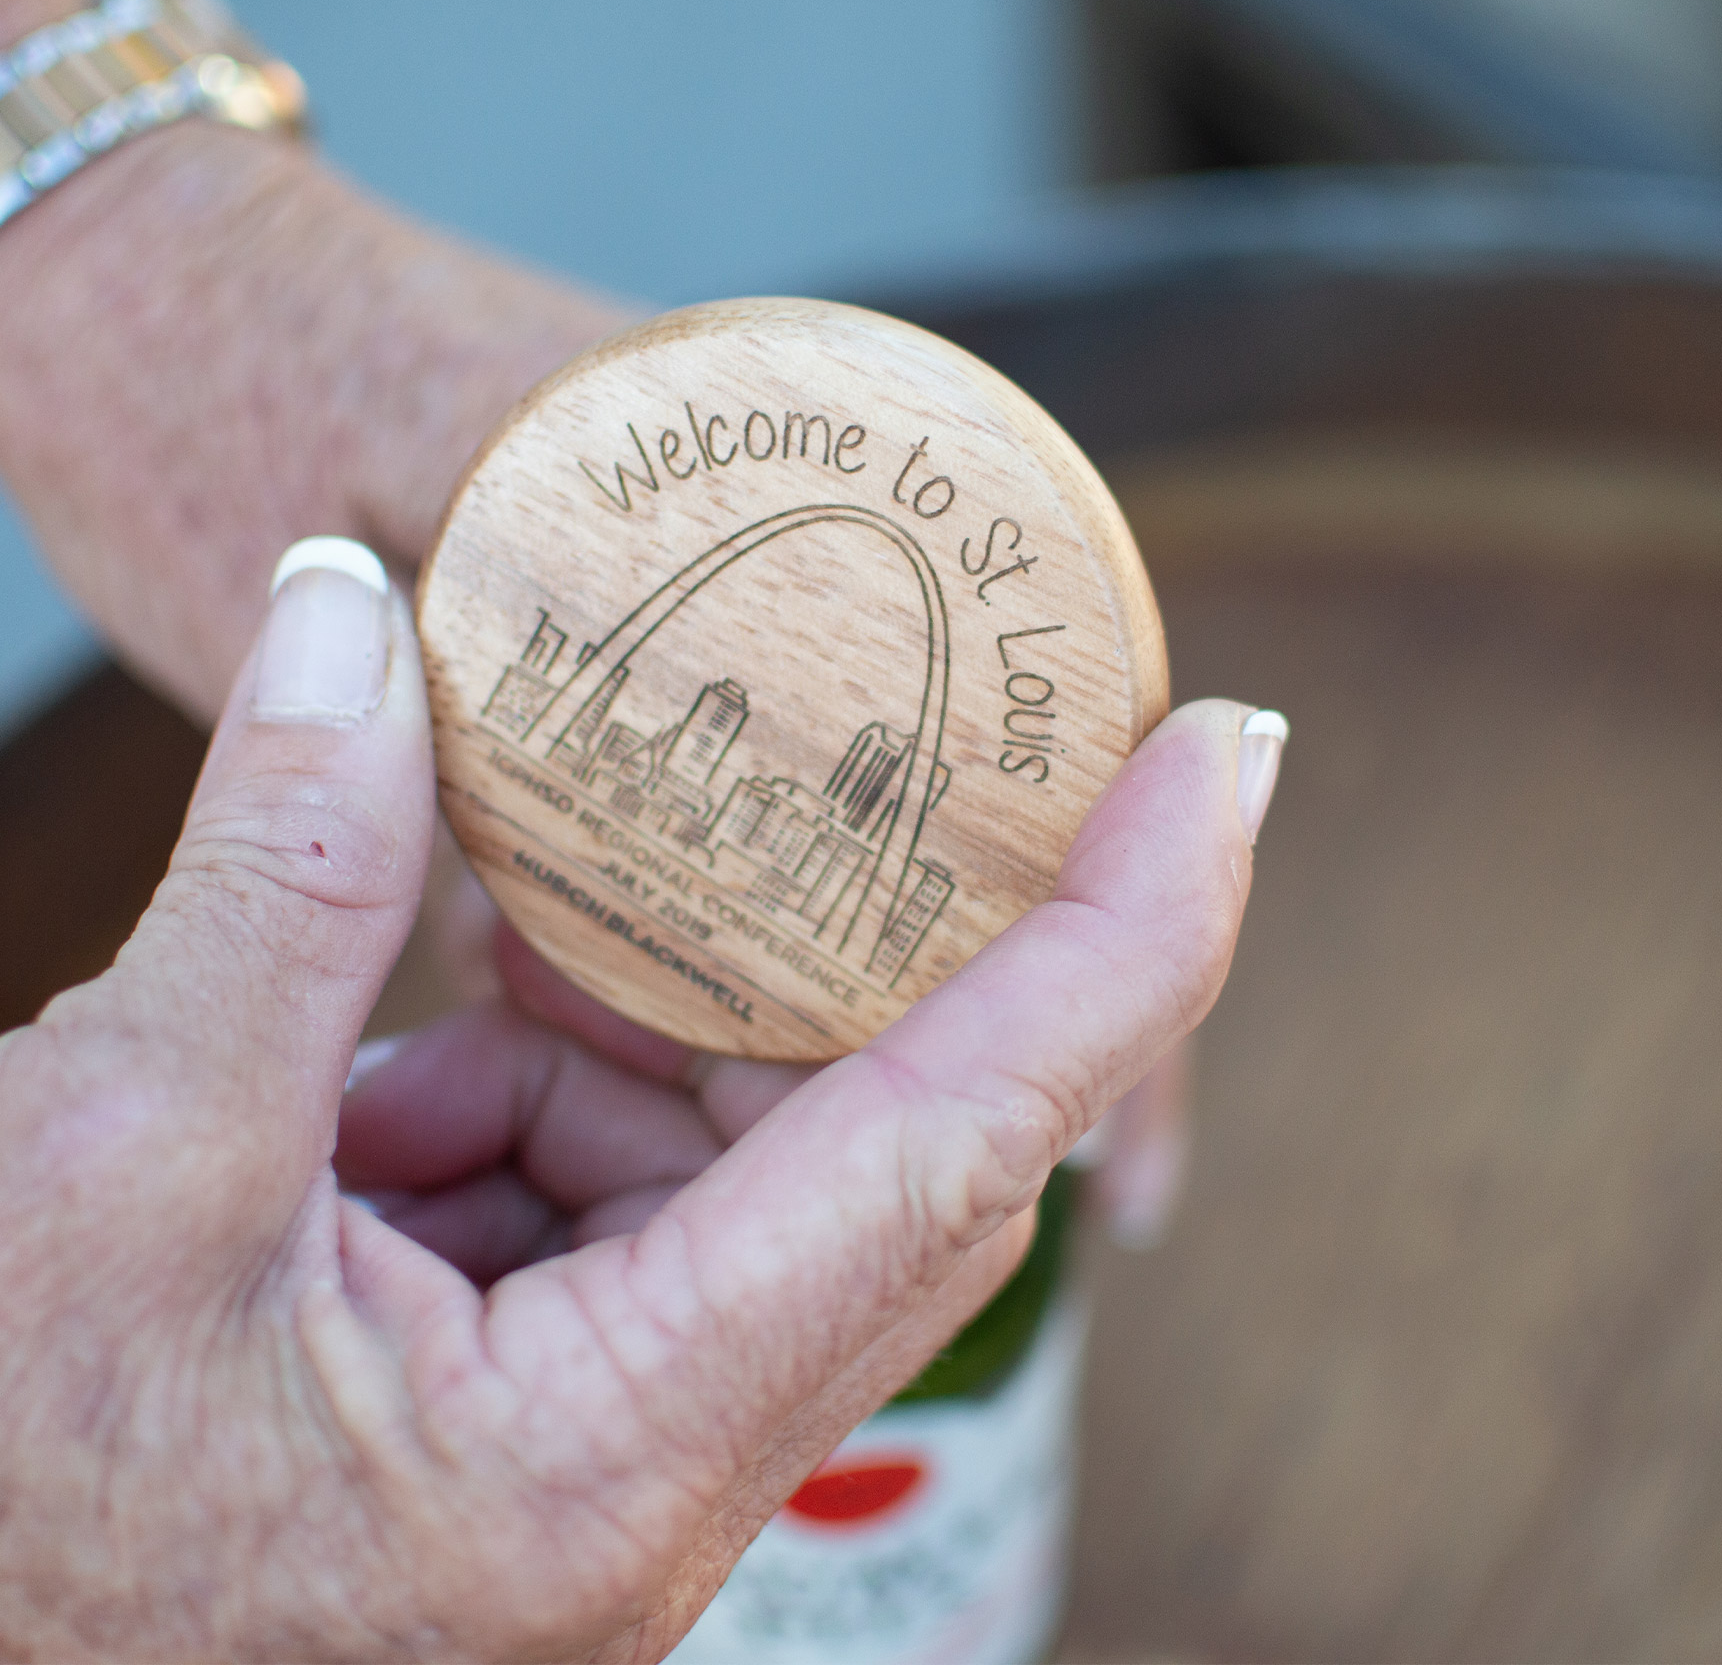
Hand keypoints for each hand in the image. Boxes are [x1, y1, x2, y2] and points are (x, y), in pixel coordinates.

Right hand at [0, 539, 1269, 1658]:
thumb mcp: (108, 1157)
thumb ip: (282, 867)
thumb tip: (354, 611)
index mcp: (598, 1469)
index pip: (967, 1146)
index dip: (1127, 938)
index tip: (1225, 760)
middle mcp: (644, 1494)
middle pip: (873, 1159)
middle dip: (825, 964)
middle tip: (794, 804)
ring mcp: (597, 1474)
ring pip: (730, 1180)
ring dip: (619, 1046)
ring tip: (468, 977)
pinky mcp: (535, 1439)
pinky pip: (617, 1223)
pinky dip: (539, 1115)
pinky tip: (398, 1093)